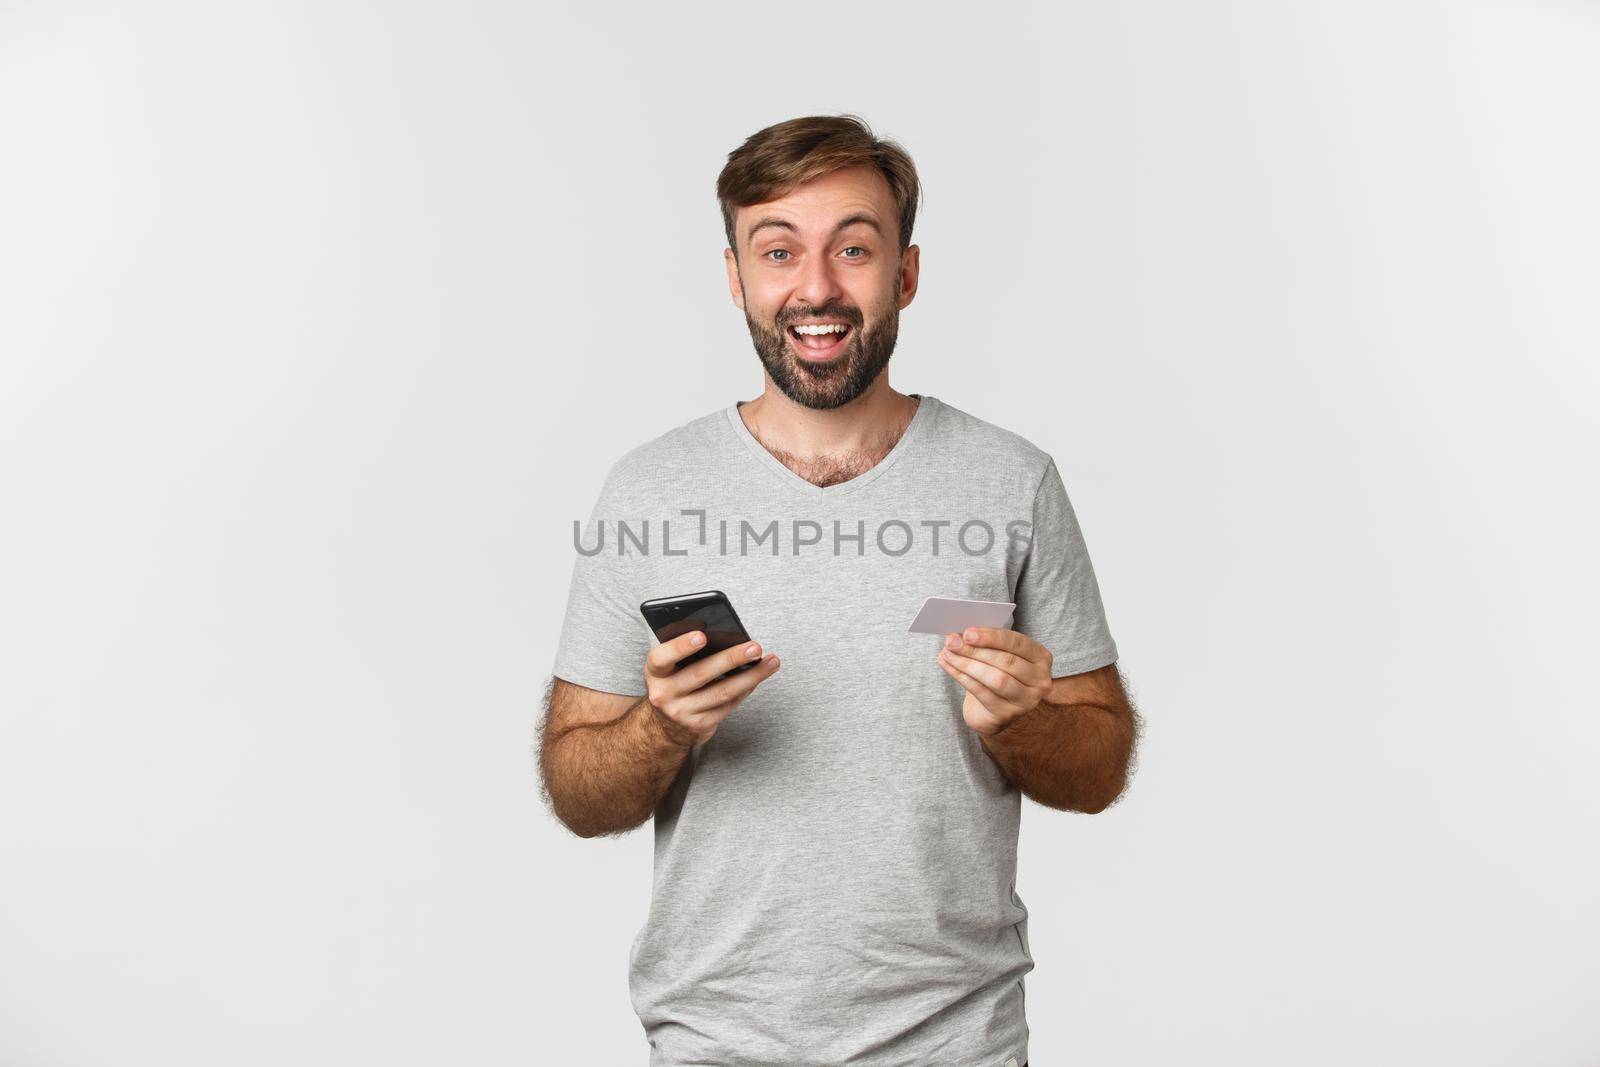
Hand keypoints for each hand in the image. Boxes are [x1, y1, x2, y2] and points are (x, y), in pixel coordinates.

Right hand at [643, 631, 779, 745]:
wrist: (665, 725)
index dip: (681, 646)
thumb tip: (727, 638)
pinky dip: (745, 689)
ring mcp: (682, 713)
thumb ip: (686, 652)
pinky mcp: (700, 725)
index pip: (662, 657)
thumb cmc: (673, 682)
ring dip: (750, 676)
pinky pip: (728, 705)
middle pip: (701, 674)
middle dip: (731, 659)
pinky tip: (758, 677)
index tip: (702, 636)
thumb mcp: (668, 667)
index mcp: (654, 672)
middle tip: (754, 647)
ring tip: (770, 661)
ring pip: (722, 692)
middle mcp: (664, 694)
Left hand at [937, 627, 1053, 736]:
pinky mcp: (1006, 714)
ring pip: (996, 679)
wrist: (994, 710)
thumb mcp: (999, 654)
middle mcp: (1039, 680)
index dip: (991, 637)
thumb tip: (959, 635)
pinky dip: (961, 677)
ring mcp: (1025, 700)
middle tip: (952, 642)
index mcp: (1041, 658)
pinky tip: (948, 666)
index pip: (1018, 643)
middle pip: (1006, 661)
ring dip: (967, 664)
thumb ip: (986, 643)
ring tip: (947, 654)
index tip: (968, 632)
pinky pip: (982, 692)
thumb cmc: (997, 673)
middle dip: (975, 650)